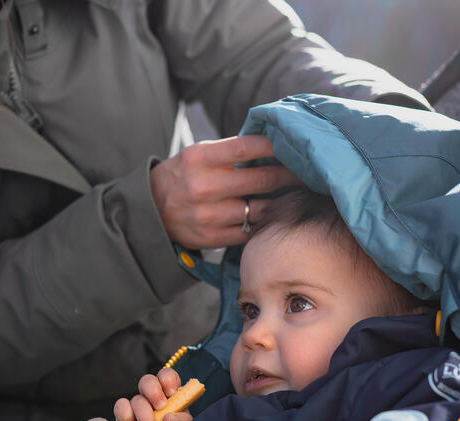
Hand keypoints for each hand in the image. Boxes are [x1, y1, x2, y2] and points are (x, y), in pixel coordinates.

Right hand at [114, 368, 192, 420]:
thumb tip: (168, 418)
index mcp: (171, 397)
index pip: (167, 376)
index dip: (167, 379)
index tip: (171, 392)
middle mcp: (153, 399)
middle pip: (148, 381)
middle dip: (154, 391)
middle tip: (161, 406)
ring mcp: (137, 408)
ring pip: (136, 399)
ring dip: (145, 416)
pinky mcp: (124, 419)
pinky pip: (120, 406)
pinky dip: (126, 415)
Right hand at [150, 135, 299, 248]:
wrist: (151, 211)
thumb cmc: (183, 176)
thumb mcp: (197, 155)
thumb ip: (230, 151)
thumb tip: (274, 144)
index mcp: (198, 159)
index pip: (245, 148)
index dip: (274, 146)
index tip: (294, 144)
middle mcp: (203, 187)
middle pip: (261, 180)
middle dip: (289, 175)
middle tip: (308, 172)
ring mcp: (208, 215)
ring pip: (261, 209)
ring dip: (281, 201)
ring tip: (296, 194)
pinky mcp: (212, 238)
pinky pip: (251, 230)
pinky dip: (265, 222)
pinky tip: (274, 214)